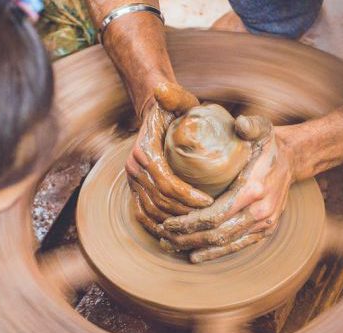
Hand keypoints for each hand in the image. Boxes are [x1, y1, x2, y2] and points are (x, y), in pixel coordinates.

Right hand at [126, 82, 213, 235]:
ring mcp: (132, 180)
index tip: (209, 201)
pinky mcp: (134, 188)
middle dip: (185, 213)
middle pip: (160, 201)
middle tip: (209, 217)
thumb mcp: (178, 100)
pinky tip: (175, 233)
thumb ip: (174, 95)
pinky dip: (157, 226)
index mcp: (144, 151)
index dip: (187, 196)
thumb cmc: (173, 108)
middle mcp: (133, 168)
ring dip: (174, 221)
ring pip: (152, 211)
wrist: (154, 114)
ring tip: (197, 225)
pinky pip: (142, 214)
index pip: (166, 182)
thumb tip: (162, 88)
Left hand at [158, 116, 296, 262]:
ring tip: (172, 245)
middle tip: (163, 236)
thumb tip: (240, 122)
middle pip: (217, 233)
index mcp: (254, 189)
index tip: (168, 222)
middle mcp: (261, 211)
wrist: (292, 160)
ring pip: (225, 243)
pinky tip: (195, 255)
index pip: (216, 214)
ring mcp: (264, 224)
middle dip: (187, 238)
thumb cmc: (268, 143)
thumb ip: (250, 125)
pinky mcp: (265, 231)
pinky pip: (238, 246)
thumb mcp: (262, 128)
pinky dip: (215, 253)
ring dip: (197, 247)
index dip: (189, 222)